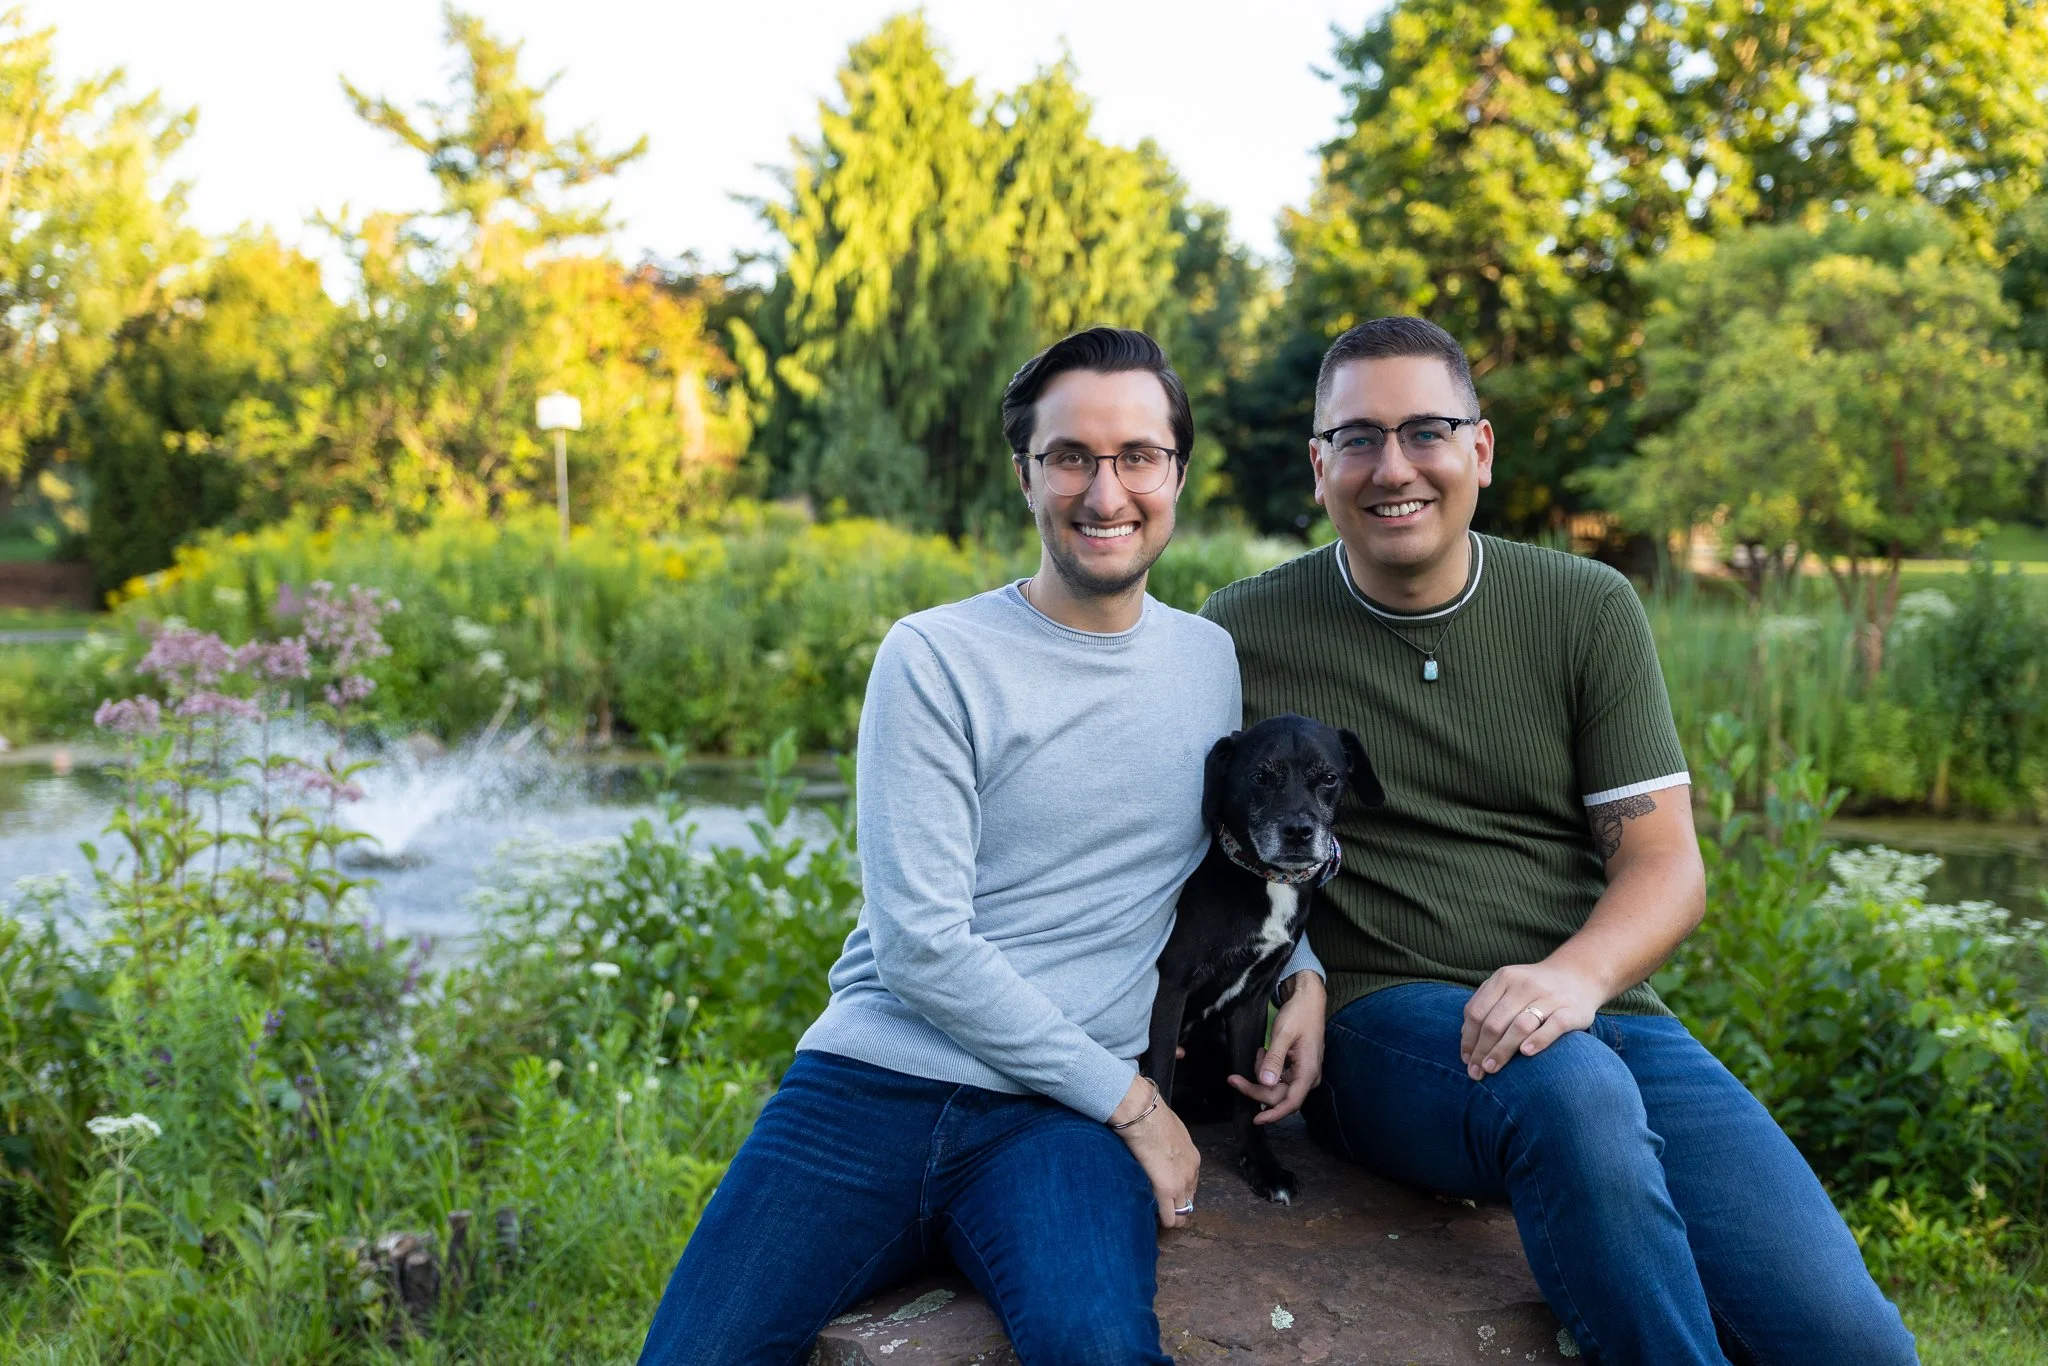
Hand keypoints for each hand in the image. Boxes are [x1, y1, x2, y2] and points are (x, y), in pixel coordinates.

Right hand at [1109, 1075, 1199, 1228]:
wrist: (1145, 1115)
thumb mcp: (1170, 1131)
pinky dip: (1162, 1220)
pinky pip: (1169, 1218)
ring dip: (1170, 1215)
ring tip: (1155, 1213)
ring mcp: (1181, 1184)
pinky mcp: (1166, 1191)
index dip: (1178, 1192)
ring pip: (1182, 1214)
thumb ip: (1170, 1145)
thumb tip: (1160, 1147)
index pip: (1190, 1185)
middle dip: (1176, 1207)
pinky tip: (1151, 1216)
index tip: (1166, 1194)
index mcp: (1192, 1159)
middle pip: (1189, 1202)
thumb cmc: (1152, 1117)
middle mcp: (1191, 1173)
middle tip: (1160, 1207)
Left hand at [1228, 971, 1325, 1123]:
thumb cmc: (1299, 1014)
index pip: (1290, 1103)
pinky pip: (1278, 1077)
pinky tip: (1264, 1052)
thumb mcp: (1283, 1034)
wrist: (1308, 999)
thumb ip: (1274, 1060)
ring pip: (1276, 1087)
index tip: (1255, 1119)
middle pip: (1279, 1096)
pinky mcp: (1296, 1067)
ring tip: (1260, 1052)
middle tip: (1234, 1078)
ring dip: (1262, 1075)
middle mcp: (1307, 1077)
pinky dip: (1267, 1068)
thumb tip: (1266, 1082)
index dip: (1273, 1115)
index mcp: (1308, 1072)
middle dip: (1256, 1088)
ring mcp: (1302, 1073)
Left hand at [1460, 960, 1603, 1080]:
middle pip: (1494, 1022)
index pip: (1476, 1012)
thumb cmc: (1535, 988)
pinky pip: (1554, 1026)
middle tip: (1476, 1072)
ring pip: (1519, 1025)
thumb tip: (1465, 1034)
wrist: (1579, 975)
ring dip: (1502, 1050)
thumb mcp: (1508, 986)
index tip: (1465, 1060)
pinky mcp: (1572, 1010)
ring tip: (1491, 1068)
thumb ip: (1486, 1004)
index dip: (1468, 1038)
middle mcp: (1524, 984)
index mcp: (1504, 978)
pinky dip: (1538, 1040)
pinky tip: (1525, 1053)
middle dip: (1481, 1050)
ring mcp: (1549, 996)